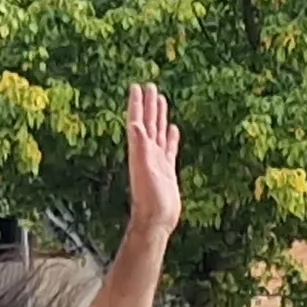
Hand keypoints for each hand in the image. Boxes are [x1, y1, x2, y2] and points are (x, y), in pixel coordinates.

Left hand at [123, 84, 181, 233]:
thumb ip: (140, 148)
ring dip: (158, 116)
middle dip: (148, 105)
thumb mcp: (145, 171)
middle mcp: (147, 153)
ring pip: (158, 132)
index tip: (137, 86)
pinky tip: (172, 129)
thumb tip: (134, 124)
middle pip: (147, 123)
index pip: (137, 121)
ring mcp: (157, 161)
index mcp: (140, 150)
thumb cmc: (149, 199)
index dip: (137, 104)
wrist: (156, 221)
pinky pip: (169, 148)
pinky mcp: (167, 169)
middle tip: (150, 85)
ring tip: (160, 100)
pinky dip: (170, 137)